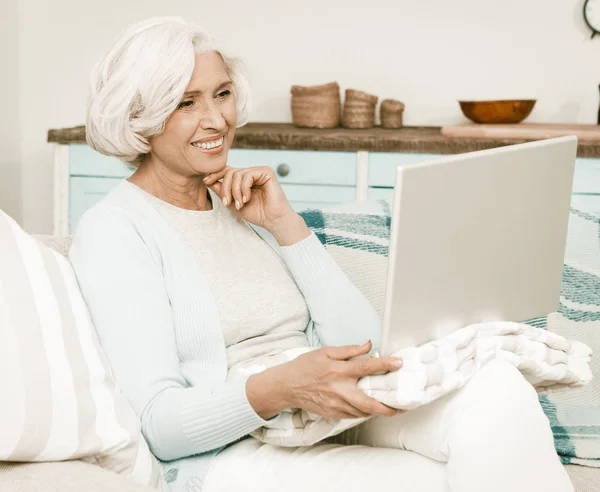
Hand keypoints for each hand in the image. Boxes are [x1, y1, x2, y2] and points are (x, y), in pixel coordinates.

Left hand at [203, 166, 294, 229]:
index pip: (227, 171)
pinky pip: (247, 175)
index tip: (206, 181)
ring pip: (237, 174)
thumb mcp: (234, 203)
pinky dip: (244, 188)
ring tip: (240, 204)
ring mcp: (259, 171)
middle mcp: (252, 172)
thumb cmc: (257, 213)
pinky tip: (247, 198)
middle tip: (228, 203)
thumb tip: (207, 180)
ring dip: (235, 191)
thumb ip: (223, 191)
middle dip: (226, 188)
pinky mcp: (266, 172)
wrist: (274, 220)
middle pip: (230, 172)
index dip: (215, 174)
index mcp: (245, 179)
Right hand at [247, 341, 402, 419]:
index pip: (367, 366)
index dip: (385, 364)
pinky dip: (364, 412)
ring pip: (363, 412)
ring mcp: (336, 405)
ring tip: (391, 407)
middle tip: (402, 405)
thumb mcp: (326, 351)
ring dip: (378, 411)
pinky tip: (371, 408)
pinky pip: (353, 415)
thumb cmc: (305, 367)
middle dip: (388, 407)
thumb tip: (369, 345)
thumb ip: (349, 350)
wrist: (286, 386)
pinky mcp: (333, 414)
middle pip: (370, 402)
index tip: (398, 363)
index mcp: (339, 371)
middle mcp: (339, 390)